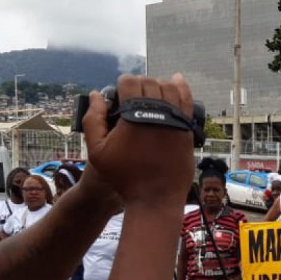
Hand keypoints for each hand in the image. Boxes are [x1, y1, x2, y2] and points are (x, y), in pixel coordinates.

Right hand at [81, 74, 195, 208]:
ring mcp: (176, 120)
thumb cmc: (124, 177)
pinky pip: (187, 100)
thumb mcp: (97, 151)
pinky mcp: (188, 128)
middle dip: (140, 85)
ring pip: (170, 87)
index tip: (121, 93)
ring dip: (159, 85)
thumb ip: (93, 119)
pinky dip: (181, 88)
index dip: (123, 84)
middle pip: (150, 82)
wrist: (155, 198)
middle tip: (134, 95)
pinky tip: (176, 82)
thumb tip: (96, 94)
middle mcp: (158, 113)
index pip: (129, 82)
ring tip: (151, 93)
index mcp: (134, 115)